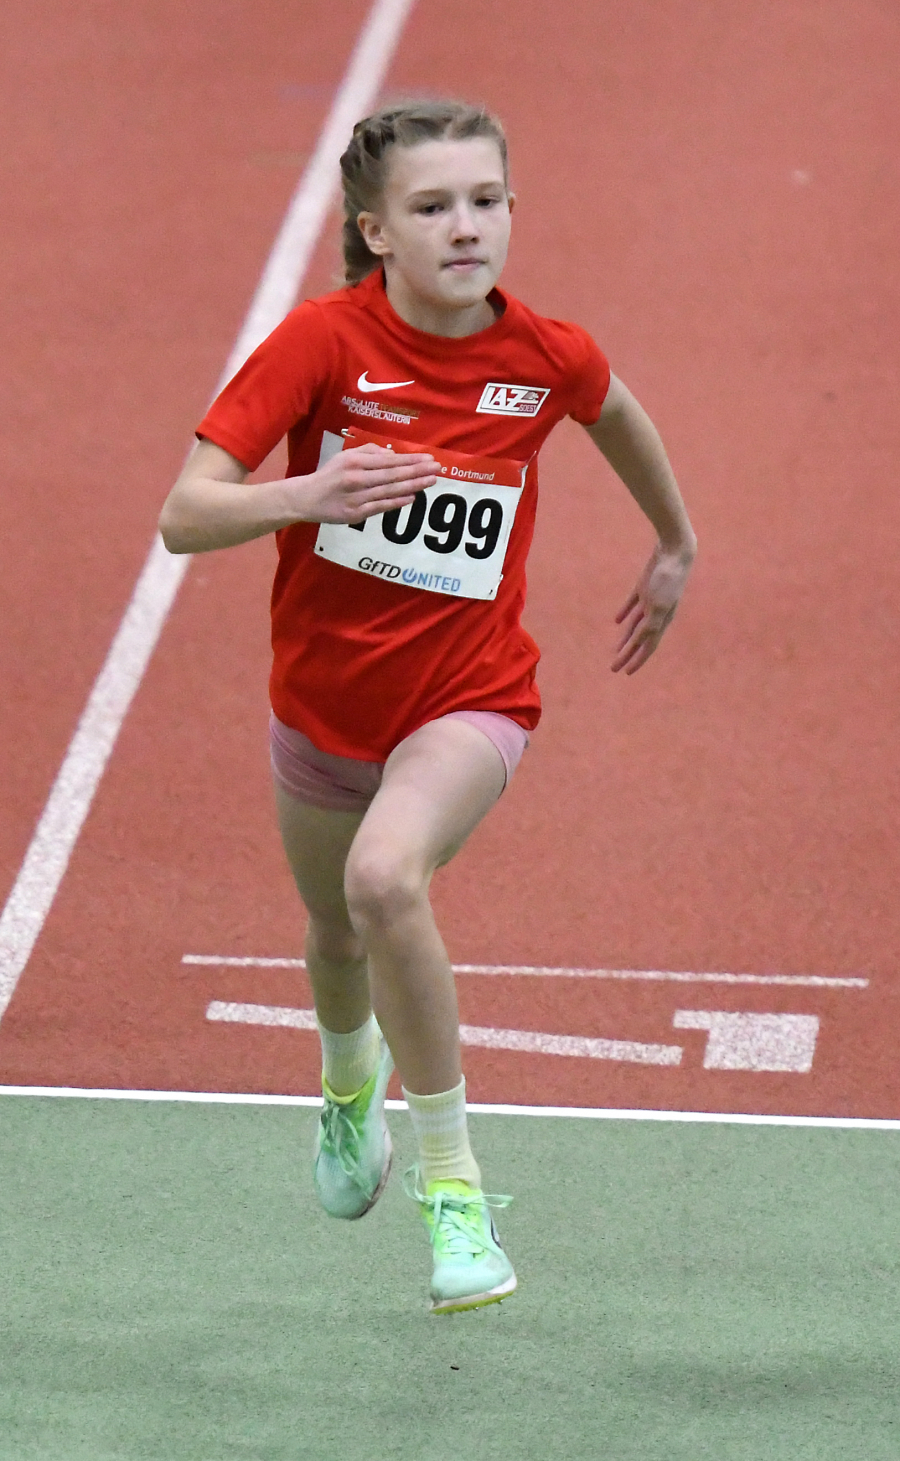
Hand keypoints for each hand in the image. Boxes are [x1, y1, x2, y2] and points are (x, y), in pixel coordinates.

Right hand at [293, 443, 438, 524]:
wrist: (306, 498)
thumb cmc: (330, 475)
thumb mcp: (345, 456)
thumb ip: (368, 452)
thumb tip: (392, 455)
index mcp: (355, 462)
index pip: (389, 461)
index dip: (410, 460)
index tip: (429, 458)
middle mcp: (357, 478)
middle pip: (393, 475)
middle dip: (417, 471)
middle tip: (437, 468)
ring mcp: (357, 497)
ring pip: (389, 491)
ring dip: (412, 486)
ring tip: (431, 481)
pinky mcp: (356, 514)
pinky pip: (381, 507)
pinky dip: (397, 503)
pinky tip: (412, 498)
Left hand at [612, 541, 694, 673]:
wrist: (674, 551)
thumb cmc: (667, 578)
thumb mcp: (658, 603)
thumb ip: (652, 622)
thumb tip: (642, 640)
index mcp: (662, 620)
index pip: (648, 646)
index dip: (637, 660)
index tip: (625, 672)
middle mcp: (657, 613)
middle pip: (640, 639)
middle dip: (627, 654)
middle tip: (614, 668)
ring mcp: (650, 600)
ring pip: (636, 625)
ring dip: (626, 638)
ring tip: (617, 650)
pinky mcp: (644, 587)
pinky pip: (632, 605)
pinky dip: (625, 613)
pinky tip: (618, 620)